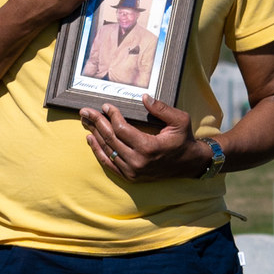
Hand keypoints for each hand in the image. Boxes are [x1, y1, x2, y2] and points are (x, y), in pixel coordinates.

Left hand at [83, 98, 205, 180]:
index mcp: (148, 147)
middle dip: (96, 122)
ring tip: (85, 121)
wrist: (189, 164)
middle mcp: (137, 161)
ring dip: (94, 134)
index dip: (111, 116)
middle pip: (110, 139)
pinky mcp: (130, 176)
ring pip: (107, 150)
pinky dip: (98, 151)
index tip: (105, 106)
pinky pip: (109, 163)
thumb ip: (161, 108)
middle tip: (85, 111)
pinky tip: (90, 139)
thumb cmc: (184, 140)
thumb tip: (144, 97)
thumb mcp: (180, 120)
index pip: (121, 129)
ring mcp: (132, 171)